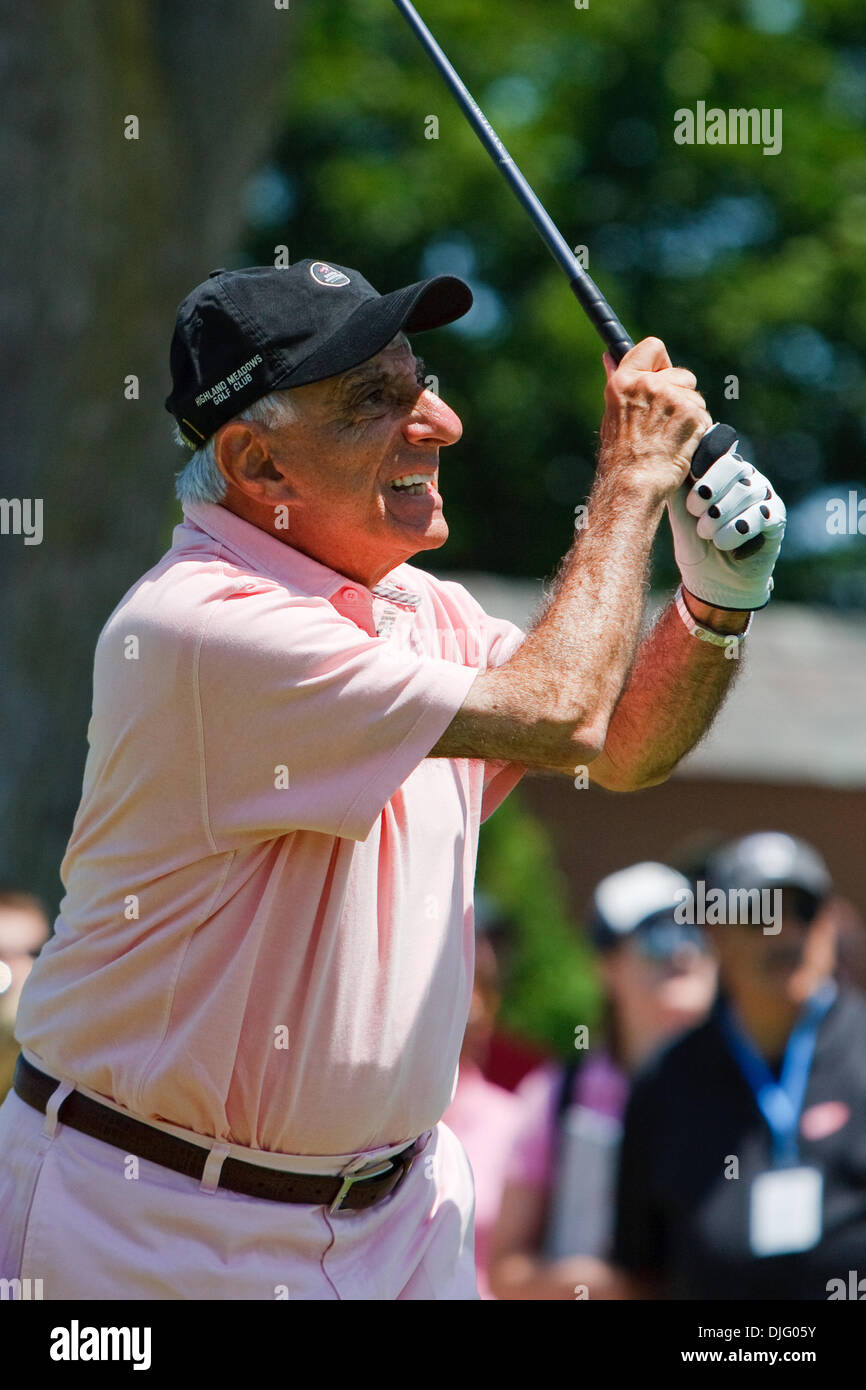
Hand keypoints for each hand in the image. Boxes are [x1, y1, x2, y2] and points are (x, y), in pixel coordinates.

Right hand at [599, 338, 712, 500]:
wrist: (634, 484)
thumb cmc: (621, 456)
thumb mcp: (613, 413)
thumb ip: (622, 384)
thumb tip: (610, 357)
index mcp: (624, 381)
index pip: (653, 347)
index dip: (661, 364)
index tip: (660, 377)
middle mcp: (648, 384)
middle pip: (682, 373)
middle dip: (680, 394)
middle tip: (664, 422)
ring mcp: (672, 398)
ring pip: (695, 396)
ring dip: (689, 414)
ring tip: (669, 437)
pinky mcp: (692, 413)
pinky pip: (704, 414)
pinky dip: (698, 429)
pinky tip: (681, 443)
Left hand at [668, 429, 785, 609]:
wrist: (714, 584)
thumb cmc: (696, 546)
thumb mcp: (680, 516)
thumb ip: (677, 488)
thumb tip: (669, 460)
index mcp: (721, 471)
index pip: (715, 450)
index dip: (701, 468)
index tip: (689, 495)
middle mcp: (745, 477)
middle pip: (734, 464)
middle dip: (710, 489)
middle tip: (695, 512)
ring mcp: (763, 496)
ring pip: (746, 491)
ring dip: (721, 516)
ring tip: (708, 535)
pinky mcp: (776, 518)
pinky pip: (762, 514)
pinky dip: (738, 530)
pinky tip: (726, 544)